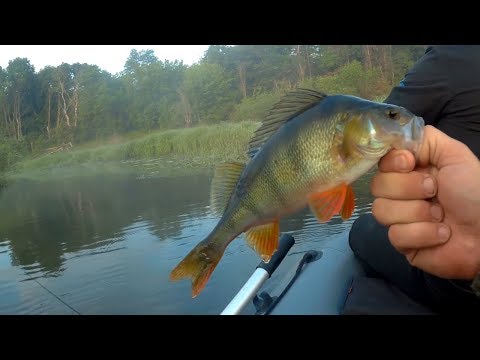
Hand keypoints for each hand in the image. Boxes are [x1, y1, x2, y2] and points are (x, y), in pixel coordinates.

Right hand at [370, 125, 479, 280]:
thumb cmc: (474, 192)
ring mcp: (398, 219)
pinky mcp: (402, 243)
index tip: (410, 164)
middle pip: (377, 186)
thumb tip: (397, 139)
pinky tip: (441, 234)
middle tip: (434, 192)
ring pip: (382, 211)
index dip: (392, 164)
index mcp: (410, 171)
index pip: (381, 163)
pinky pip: (396, 235)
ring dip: (417, 213)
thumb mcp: (455, 155)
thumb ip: (424, 139)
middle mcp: (400, 194)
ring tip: (441, 217)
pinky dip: (423, 234)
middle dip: (409, 189)